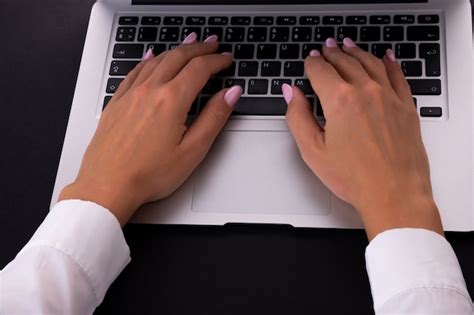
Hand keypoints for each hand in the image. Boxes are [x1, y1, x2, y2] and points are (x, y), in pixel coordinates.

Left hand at [59, 34, 241, 225]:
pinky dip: (147, 60)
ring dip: (176, 49)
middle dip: (199, 48)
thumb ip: (214, 118)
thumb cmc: (148, 175)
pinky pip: (134, 72)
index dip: (217, 61)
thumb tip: (231, 94)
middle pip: (178, 58)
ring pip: (156, 61)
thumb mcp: (192, 151)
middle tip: (212, 43)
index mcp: (171, 101)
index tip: (226, 59)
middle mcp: (149, 91)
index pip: (199, 69)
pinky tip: (151, 57)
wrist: (107, 186)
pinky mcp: (116, 103)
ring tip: (188, 43)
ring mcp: (130, 95)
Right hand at [284, 37, 442, 239]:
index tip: (310, 60)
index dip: (312, 63)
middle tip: (326, 47)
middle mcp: (366, 91)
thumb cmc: (355, 178)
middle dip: (332, 52)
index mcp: (339, 100)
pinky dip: (389, 62)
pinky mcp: (406, 106)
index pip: (320, 70)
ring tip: (348, 45)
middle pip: (345, 61)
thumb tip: (291, 93)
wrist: (394, 194)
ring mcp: (389, 96)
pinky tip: (385, 57)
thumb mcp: (313, 151)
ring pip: (370, 62)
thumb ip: (297, 117)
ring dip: (356, 51)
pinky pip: (397, 75)